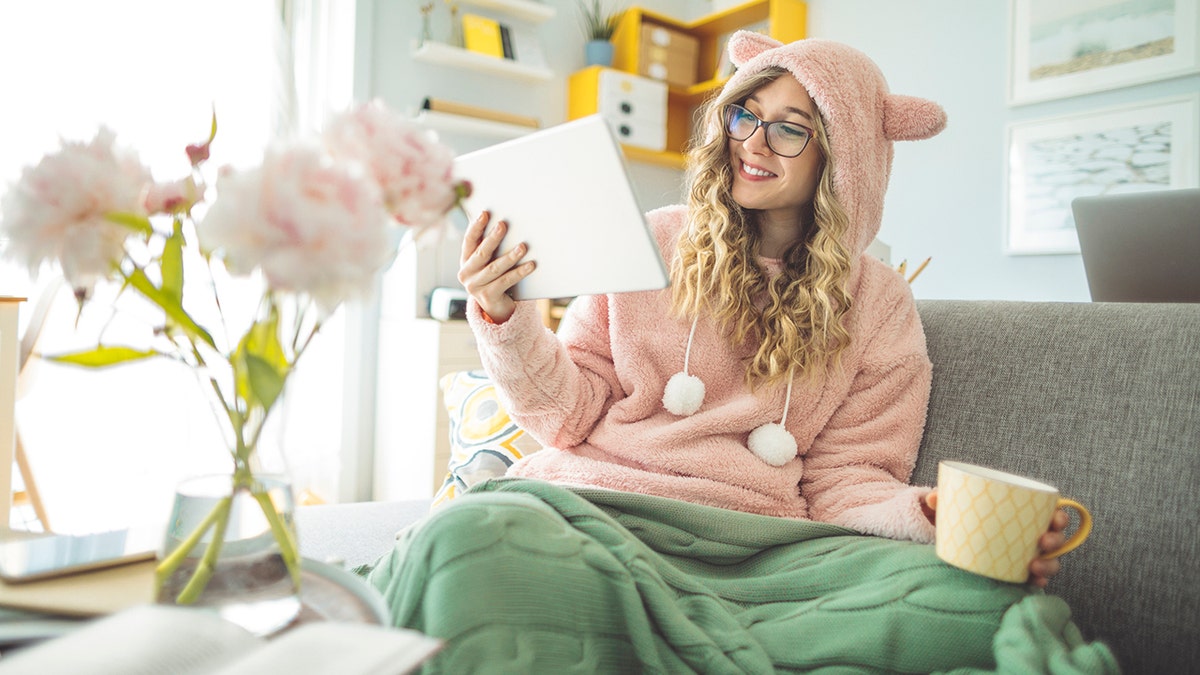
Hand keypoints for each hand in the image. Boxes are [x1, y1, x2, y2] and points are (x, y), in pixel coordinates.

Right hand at [457, 210, 534, 322]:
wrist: (496, 307)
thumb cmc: (494, 278)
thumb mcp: (488, 262)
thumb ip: (489, 246)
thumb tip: (502, 223)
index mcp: (465, 261)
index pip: (469, 240)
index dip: (476, 227)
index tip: (485, 213)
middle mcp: (466, 273)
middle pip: (481, 253)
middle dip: (493, 238)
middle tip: (503, 225)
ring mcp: (475, 287)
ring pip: (495, 268)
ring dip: (510, 256)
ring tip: (523, 247)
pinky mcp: (487, 297)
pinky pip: (506, 281)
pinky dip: (519, 272)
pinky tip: (530, 265)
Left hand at [923, 490, 1069, 587]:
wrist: (959, 547)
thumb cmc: (966, 522)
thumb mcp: (958, 510)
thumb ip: (946, 501)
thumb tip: (932, 498)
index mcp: (1023, 517)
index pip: (1051, 514)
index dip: (1059, 517)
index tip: (1055, 518)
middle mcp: (1032, 537)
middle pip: (1056, 538)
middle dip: (1056, 539)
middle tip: (1043, 541)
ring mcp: (1030, 556)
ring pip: (1050, 561)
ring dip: (1049, 564)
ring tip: (1033, 565)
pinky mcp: (1022, 574)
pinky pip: (1036, 580)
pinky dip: (1037, 581)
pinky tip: (1033, 582)